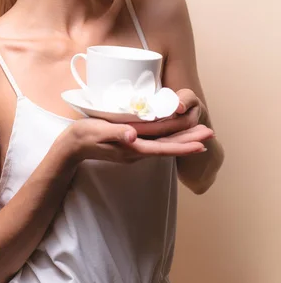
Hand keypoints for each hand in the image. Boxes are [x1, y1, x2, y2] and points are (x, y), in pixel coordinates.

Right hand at [61, 108, 211, 165]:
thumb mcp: (98, 132)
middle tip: (210, 133)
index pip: (163, 148)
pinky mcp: (131, 145)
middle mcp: (137, 151)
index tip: (201, 143)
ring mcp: (135, 149)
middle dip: (190, 141)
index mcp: (132, 147)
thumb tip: (134, 136)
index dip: (183, 145)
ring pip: (165, 144)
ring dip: (183, 138)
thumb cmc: (84, 136)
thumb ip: (116, 134)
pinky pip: (156, 142)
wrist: (72, 146)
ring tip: (201, 133)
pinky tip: (176, 133)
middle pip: (169, 146)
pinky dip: (170, 138)